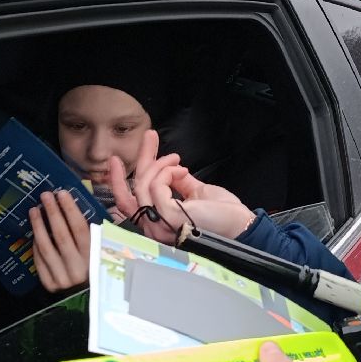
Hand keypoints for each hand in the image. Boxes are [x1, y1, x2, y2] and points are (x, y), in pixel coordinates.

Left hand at [29, 189, 90, 291]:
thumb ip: (96, 233)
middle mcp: (78, 268)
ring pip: (46, 247)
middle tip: (45, 195)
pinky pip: (40, 261)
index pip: (79, 228)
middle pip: (61, 235)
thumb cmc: (99, 269)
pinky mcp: (51, 285)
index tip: (62, 193)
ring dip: (38, 226)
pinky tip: (35, 232)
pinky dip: (36, 245)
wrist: (89, 300)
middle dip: (52, 212)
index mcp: (94, 257)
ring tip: (34, 210)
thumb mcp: (104, 251)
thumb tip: (79, 207)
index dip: (70, 209)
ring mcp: (63, 278)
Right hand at [108, 130, 255, 244]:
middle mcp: (153, 226)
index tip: (120, 159)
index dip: (121, 180)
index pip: (130, 201)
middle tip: (149, 136)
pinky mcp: (168, 216)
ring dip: (159, 164)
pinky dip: (167, 172)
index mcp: (157, 221)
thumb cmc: (221, 214)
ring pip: (143, 185)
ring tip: (177, 158)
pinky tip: (181, 169)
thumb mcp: (195, 192)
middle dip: (141, 159)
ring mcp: (159, 223)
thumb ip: (178, 182)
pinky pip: (156, 185)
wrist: (240, 224)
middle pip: (133, 190)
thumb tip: (170, 168)